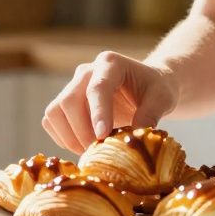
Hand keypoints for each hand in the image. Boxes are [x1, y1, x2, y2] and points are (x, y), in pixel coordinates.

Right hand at [42, 51, 178, 153]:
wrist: (146, 86)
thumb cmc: (155, 89)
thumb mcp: (162, 98)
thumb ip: (150, 115)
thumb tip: (133, 139)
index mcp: (110, 63)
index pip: (98, 88)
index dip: (98, 113)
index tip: (102, 137)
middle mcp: (86, 71)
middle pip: (69, 101)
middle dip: (81, 131)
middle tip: (98, 151)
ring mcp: (72, 86)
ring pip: (54, 112)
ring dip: (69, 137)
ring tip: (91, 152)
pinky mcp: (64, 102)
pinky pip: (51, 121)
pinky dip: (63, 138)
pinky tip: (83, 147)